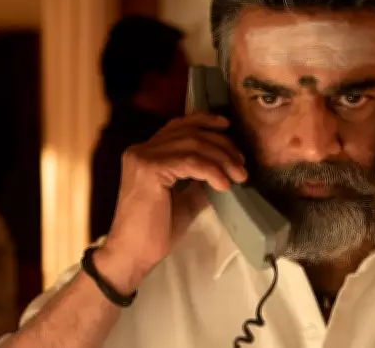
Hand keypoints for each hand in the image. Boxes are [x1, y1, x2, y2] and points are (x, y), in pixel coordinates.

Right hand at [95, 113, 246, 292]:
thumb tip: (226, 170)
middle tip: (242, 164)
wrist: (133, 253)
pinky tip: (224, 184)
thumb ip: (199, 180)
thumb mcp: (184, 199)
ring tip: (239, 176)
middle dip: (222, 144)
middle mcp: (141, 149)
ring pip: (192, 145)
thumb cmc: (155, 231)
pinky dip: (212, 170)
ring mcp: (143, 157)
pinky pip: (189, 162)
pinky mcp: (149, 170)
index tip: (228, 128)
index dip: (205, 121)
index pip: (178, 125)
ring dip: (222, 158)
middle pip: (189, 133)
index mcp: (145, 153)